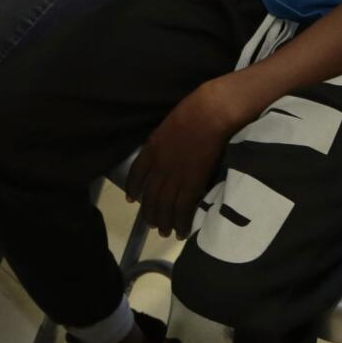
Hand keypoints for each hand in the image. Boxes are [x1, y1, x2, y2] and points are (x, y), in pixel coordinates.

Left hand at [125, 80, 249, 237]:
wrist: (210, 113)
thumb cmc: (194, 110)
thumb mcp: (168, 124)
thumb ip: (162, 142)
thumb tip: (164, 152)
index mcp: (151, 148)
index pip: (136, 174)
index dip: (133, 188)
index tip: (132, 198)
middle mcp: (159, 166)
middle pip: (150, 196)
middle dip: (149, 213)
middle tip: (152, 224)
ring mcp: (175, 176)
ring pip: (164, 206)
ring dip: (164, 222)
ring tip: (165, 232)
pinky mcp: (192, 184)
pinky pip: (183, 209)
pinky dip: (181, 223)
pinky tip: (181, 232)